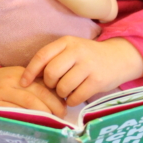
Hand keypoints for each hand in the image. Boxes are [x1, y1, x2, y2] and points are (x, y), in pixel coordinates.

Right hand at [0, 66, 66, 116]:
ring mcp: (1, 94)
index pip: (42, 83)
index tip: (64, 105)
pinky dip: (28, 120)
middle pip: (38, 93)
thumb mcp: (14, 80)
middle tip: (62, 116)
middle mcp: (10, 81)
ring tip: (52, 121)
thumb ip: (32, 85)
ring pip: (29, 104)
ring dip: (44, 113)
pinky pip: (16, 114)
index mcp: (17, 73)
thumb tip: (58, 97)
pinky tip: (36, 125)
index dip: (55, 95)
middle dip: (53, 105)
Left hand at [21, 36, 142, 106]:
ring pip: (63, 87)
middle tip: (54, 87)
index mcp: (67, 42)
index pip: (42, 56)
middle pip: (51, 73)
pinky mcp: (98, 80)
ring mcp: (89, 65)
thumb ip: (53, 59)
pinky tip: (76, 97)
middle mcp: (77, 51)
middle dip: (49, 84)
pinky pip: (76, 97)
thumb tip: (29, 78)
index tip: (24, 83)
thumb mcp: (71, 51)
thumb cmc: (88, 57)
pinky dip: (72, 101)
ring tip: (66, 91)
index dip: (30, 71)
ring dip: (61, 94)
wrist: (119, 58)